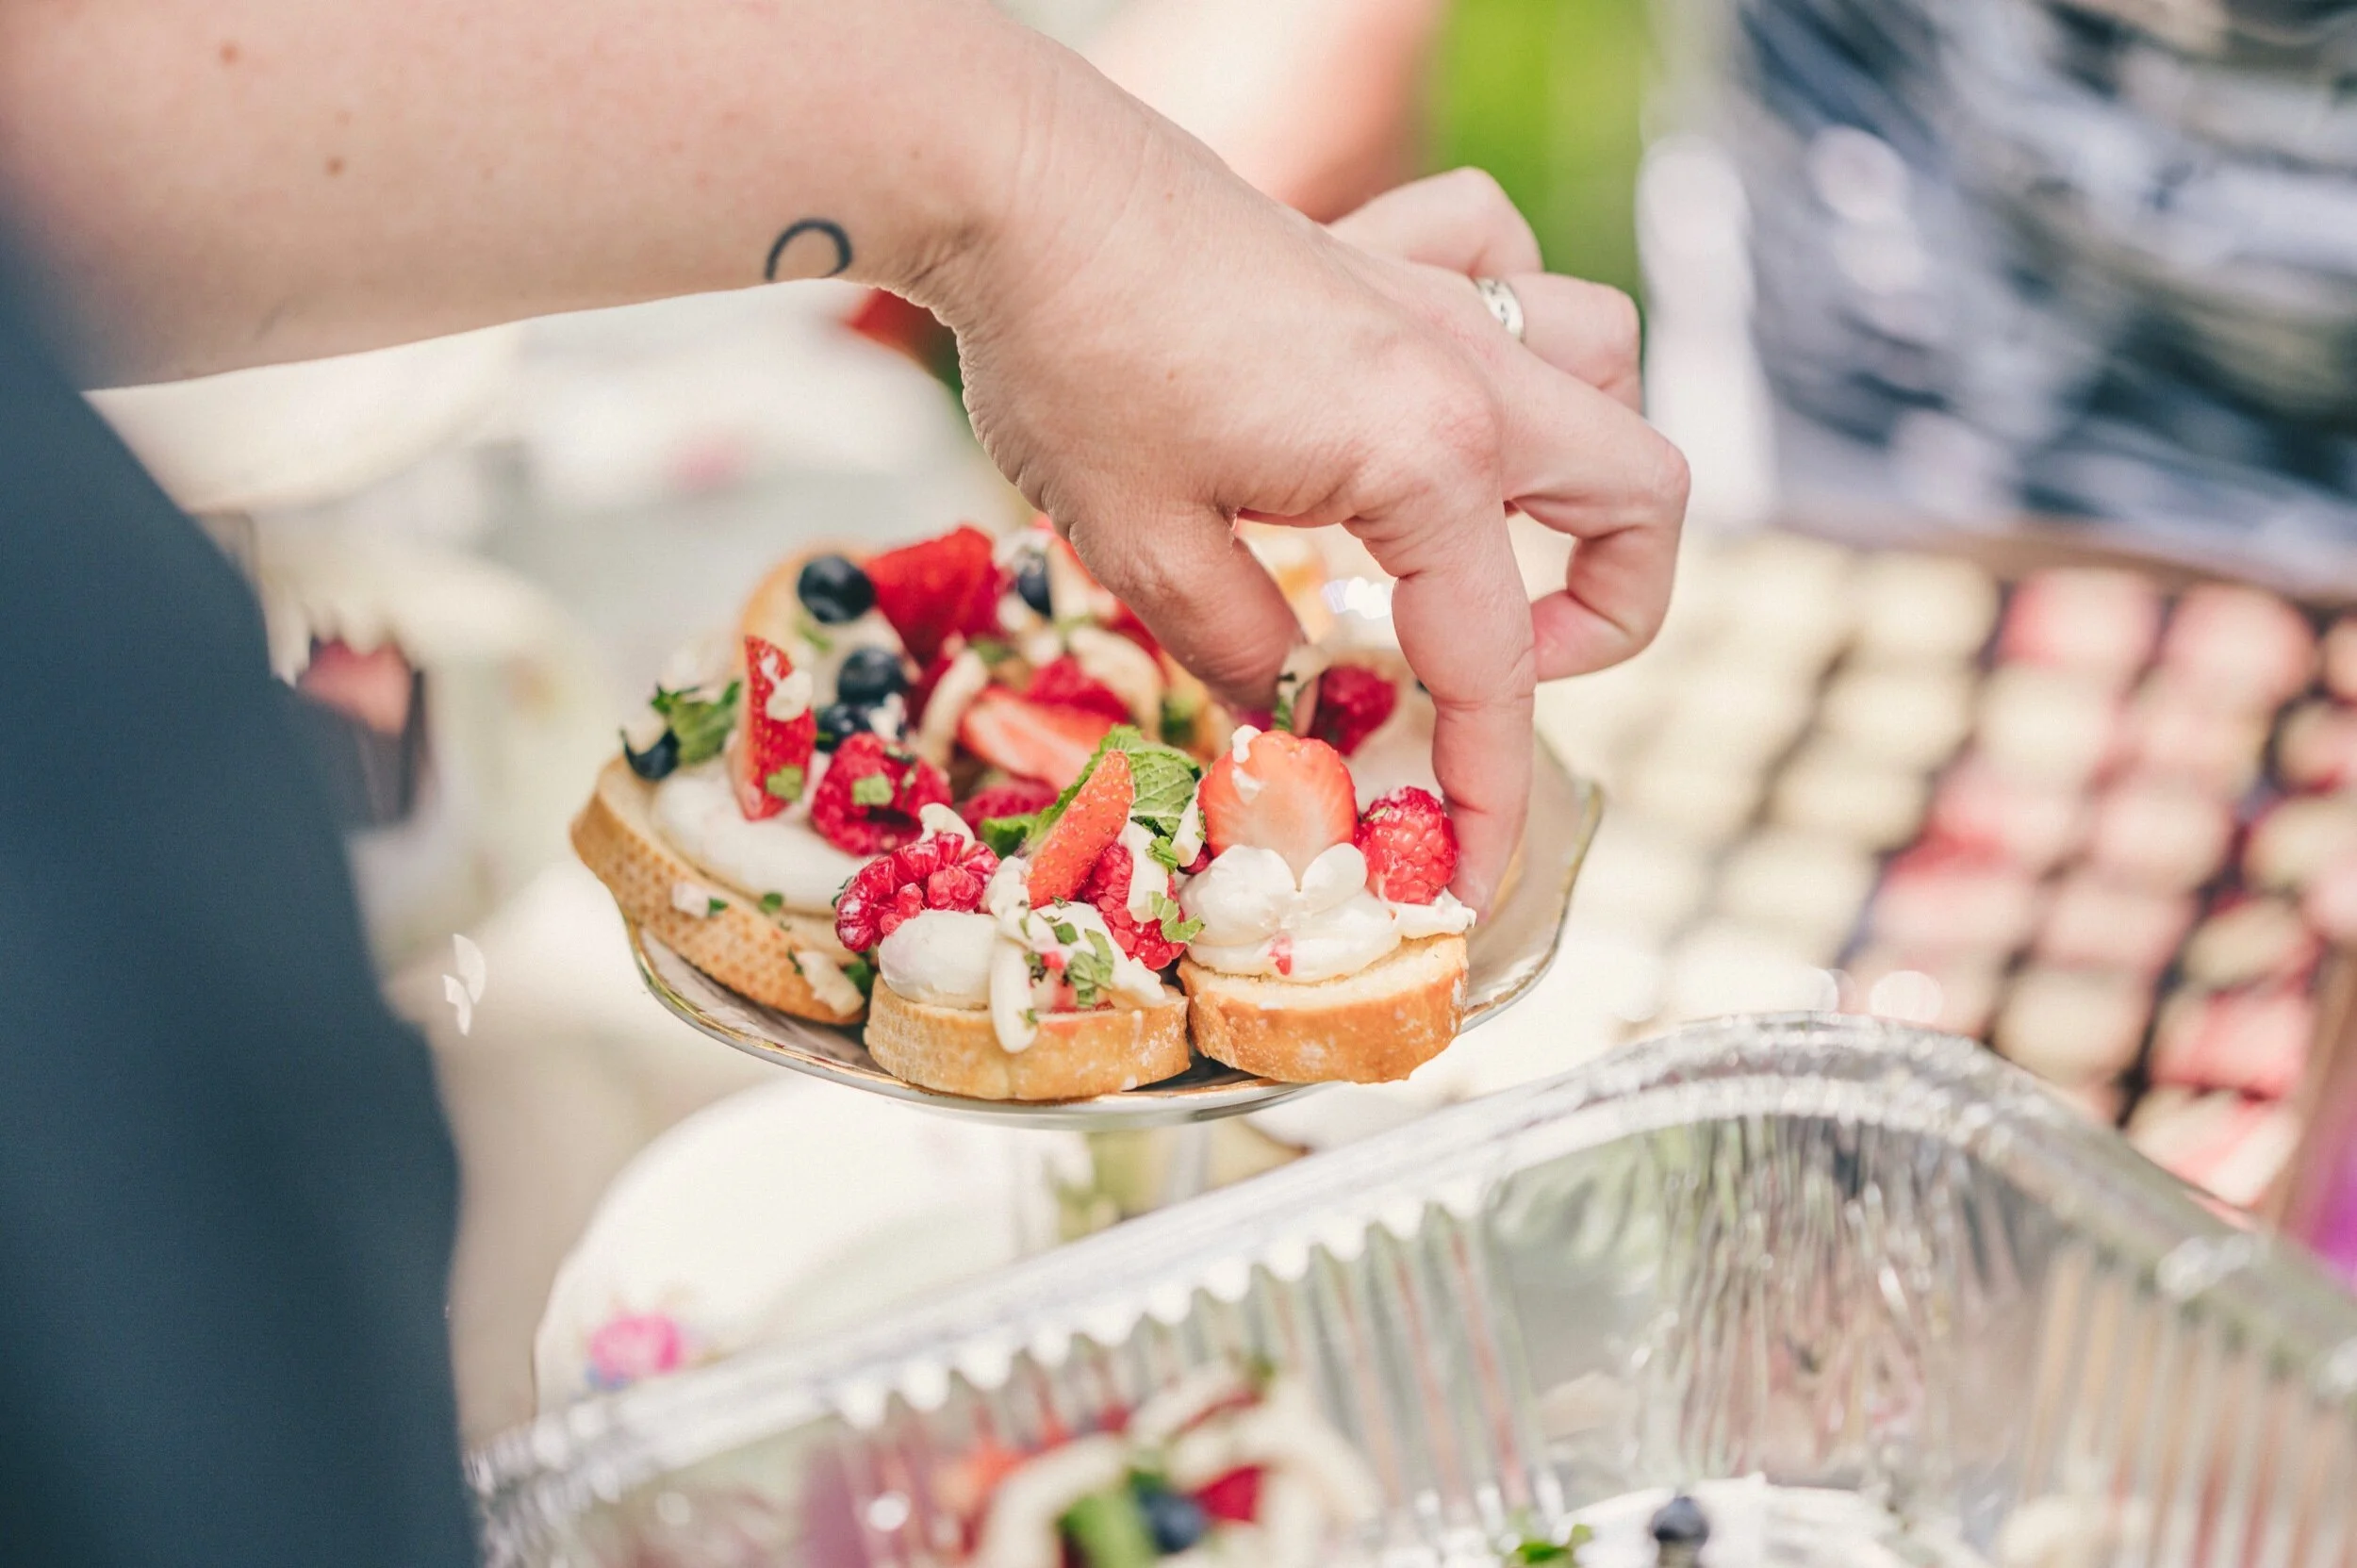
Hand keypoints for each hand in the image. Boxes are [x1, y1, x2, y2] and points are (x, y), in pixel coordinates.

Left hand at [940, 125, 1687, 910]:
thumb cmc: (1074, 360)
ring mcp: (1438, 297)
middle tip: (1493, 676)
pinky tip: (1440, 374)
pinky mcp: (1384, 250)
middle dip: (1607, 619)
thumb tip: (1291, 706)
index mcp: (1425, 460)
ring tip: (1495, 535)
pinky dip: (1508, 319)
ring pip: (1605, 366)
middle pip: (1642, 497)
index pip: (1489, 666)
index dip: (1488, 791)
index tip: (1467, 875)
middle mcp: (1468, 371)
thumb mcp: (1144, 551)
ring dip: (1583, 465)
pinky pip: (1504, 262)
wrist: (1019, 185)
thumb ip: (1241, 650)